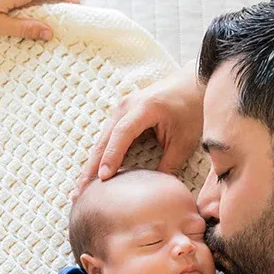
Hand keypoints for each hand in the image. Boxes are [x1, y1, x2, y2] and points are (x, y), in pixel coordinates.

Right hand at [77, 66, 205, 192]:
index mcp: (144, 108)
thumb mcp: (184, 140)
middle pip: (104, 139)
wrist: (192, 83)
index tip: (103, 178)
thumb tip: (155, 190)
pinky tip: (93, 173)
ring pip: (102, 139)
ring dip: (92, 163)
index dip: (111, 156)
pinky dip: (100, 156)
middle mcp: (127, 106)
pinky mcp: (121, 114)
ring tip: (82, 187)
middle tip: (81, 191)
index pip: (122, 134)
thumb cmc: (191, 109)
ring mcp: (121, 108)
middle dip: (92, 166)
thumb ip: (169, 164)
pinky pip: (107, 137)